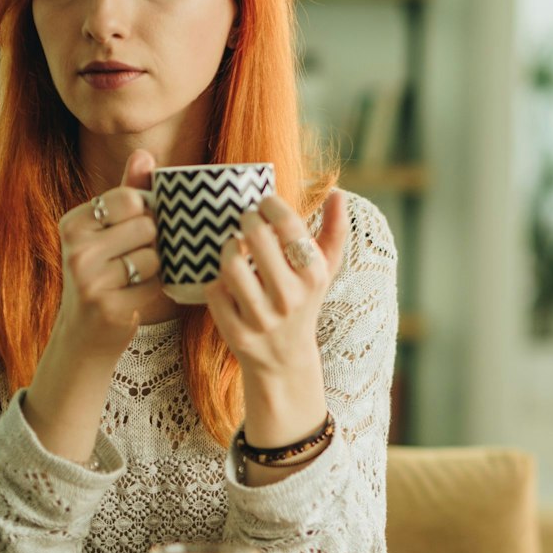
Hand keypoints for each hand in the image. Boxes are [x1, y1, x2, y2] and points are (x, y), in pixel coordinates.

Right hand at [51, 149, 163, 353]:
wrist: (84, 333)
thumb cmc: (102, 273)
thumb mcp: (107, 230)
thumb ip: (128, 191)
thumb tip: (144, 153)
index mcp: (73, 223)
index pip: (130, 198)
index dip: (144, 212)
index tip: (132, 228)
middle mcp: (75, 249)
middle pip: (147, 226)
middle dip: (151, 242)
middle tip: (131, 258)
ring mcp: (89, 280)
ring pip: (154, 257)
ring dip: (153, 268)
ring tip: (130, 279)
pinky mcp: (108, 307)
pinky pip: (155, 285)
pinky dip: (153, 290)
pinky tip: (132, 296)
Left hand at [207, 188, 349, 446]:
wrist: (285, 359)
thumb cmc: (303, 300)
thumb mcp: (324, 270)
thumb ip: (334, 230)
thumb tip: (337, 193)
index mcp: (313, 275)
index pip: (288, 224)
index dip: (270, 205)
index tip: (264, 204)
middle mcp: (290, 297)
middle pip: (255, 237)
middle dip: (246, 220)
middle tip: (247, 222)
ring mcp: (263, 317)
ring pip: (231, 265)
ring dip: (228, 248)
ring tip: (234, 247)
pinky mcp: (237, 333)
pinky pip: (214, 291)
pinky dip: (216, 282)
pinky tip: (227, 282)